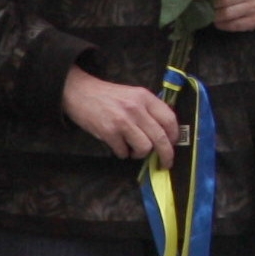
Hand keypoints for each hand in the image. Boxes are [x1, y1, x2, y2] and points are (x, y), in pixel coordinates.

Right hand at [63, 69, 185, 163]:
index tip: (173, 145)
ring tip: (133, 149)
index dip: (175, 136)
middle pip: (160, 138)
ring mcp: (123, 121)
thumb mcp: (133, 95)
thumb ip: (149, 110)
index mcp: (145, 98)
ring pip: (145, 147)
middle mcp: (136, 108)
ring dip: (140, 154)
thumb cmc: (108, 96)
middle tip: (165, 163)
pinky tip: (118, 146)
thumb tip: (166, 133)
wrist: (79, 92)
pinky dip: (123, 153)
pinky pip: (124, 152)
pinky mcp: (109, 132)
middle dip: (166, 155)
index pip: (170, 119)